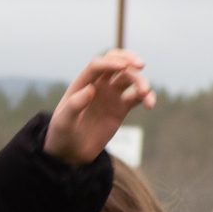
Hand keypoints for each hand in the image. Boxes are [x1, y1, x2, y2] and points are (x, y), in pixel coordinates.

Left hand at [43, 50, 155, 166]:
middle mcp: (98, 85)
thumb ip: (74, 106)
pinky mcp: (121, 108)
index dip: (110, 62)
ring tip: (145, 94)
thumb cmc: (62, 135)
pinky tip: (150, 104)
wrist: (71, 151)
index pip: (98, 66)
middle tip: (140, 65)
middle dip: (128, 60)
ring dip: (141, 81)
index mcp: (82, 83)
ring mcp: (111, 96)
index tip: (123, 67)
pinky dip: (146, 97)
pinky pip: (137, 97)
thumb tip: (90, 89)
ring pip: (130, 79)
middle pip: (116, 63)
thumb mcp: (63, 122)